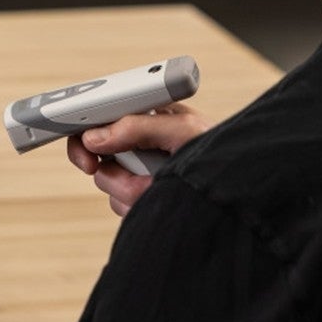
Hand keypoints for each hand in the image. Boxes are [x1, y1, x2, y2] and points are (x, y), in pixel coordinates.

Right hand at [67, 103, 211, 215]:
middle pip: (94, 153)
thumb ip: (138, 128)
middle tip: (109, 171)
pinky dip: (137, 206)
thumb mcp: (183, 130)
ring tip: (162, 185)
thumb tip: (95, 137)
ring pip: (107, 183)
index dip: (83, 129)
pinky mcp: (142, 198)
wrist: (242, 196)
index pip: (101, 116)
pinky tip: (160, 198)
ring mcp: (139, 171)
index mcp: (148, 116)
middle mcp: (139, 142)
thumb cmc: (222, 151)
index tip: (79, 145)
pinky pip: (120, 205)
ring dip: (131, 189)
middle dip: (108, 168)